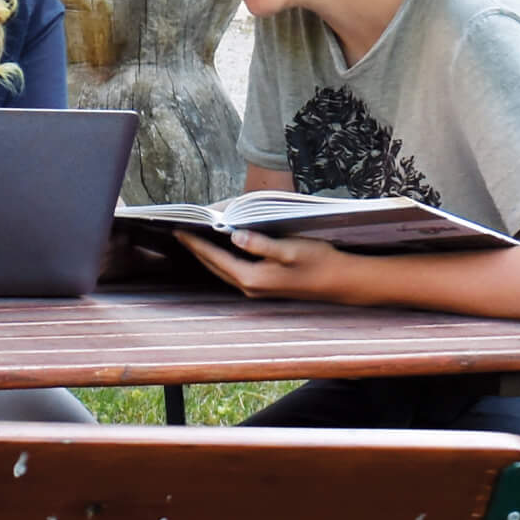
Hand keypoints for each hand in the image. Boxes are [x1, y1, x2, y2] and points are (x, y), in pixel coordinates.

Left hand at [176, 227, 348, 299]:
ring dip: (208, 256)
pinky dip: (222, 260)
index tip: (179, 230)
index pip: (215, 258)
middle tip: (180, 232)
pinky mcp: (265, 287)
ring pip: (223, 270)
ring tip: (194, 239)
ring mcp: (257, 289)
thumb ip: (260, 244)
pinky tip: (221, 250)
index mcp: (253, 278)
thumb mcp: (289, 248)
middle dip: (196, 250)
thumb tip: (234, 236)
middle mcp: (251, 287)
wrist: (340, 282)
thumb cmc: (318, 262)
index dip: (196, 244)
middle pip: (214, 266)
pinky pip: (234, 272)